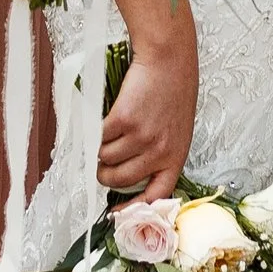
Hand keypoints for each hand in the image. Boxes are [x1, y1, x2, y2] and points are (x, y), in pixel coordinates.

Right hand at [99, 28, 196, 197]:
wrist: (168, 59)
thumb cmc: (173, 91)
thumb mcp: (176, 130)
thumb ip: (160, 152)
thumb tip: (133, 174)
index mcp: (176, 157)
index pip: (157, 196)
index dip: (134, 209)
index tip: (117, 212)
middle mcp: (159, 151)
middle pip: (120, 180)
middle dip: (106, 175)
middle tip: (102, 165)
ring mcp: (141, 136)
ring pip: (106, 159)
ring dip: (100, 152)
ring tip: (105, 139)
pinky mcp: (124, 120)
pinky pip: (99, 137)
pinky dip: (95, 132)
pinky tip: (103, 121)